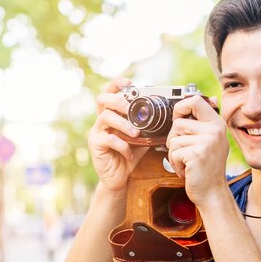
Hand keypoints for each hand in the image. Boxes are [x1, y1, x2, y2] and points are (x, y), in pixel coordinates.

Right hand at [88, 77, 148, 192]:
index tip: (129, 83)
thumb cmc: (129, 157)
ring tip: (136, 134)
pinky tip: (128, 153)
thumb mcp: (141, 139)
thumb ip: (147, 128)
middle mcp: (101, 121)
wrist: (119, 178)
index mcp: (112, 116)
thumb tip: (165, 118)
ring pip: (105, 117)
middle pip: (102, 99)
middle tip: (131, 110)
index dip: (117, 84)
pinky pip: (109, 139)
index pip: (110, 93)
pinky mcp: (96, 145)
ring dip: (123, 124)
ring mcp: (97, 132)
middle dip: (118, 101)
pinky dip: (122, 145)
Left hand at [166, 95, 229, 205]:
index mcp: (217, 124)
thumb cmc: (207, 169)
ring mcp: (206, 142)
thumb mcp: (211, 142)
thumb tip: (205, 100)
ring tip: (187, 163)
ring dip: (174, 155)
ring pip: (173, 140)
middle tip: (183, 152)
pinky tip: (187, 170)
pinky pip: (173, 153)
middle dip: (173, 139)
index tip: (177, 119)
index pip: (195, 100)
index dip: (180, 107)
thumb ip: (204, 124)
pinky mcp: (196, 154)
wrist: (212, 192)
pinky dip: (175, 164)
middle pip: (178, 123)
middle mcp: (214, 130)